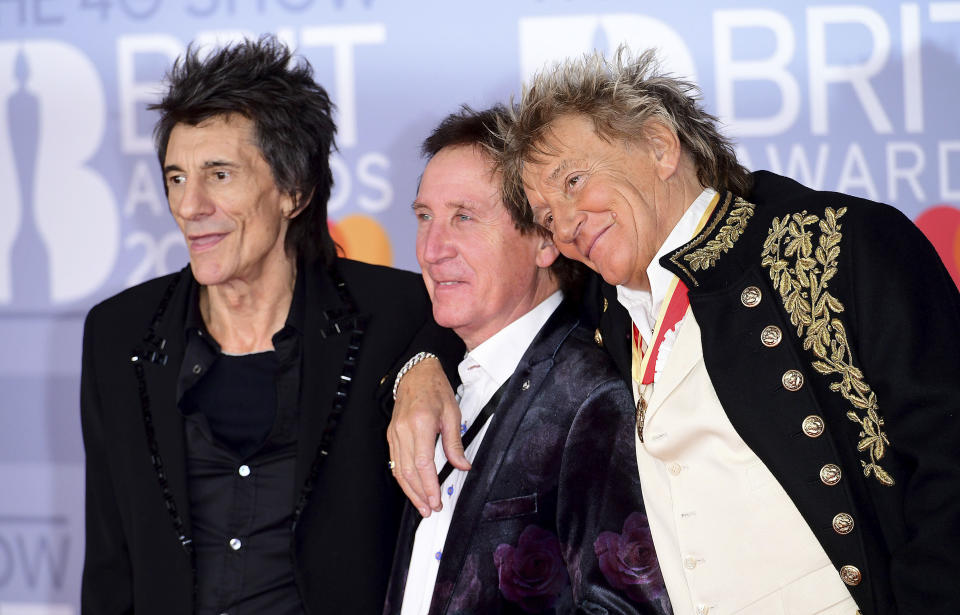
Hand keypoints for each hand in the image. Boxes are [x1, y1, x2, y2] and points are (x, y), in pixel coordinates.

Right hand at [387, 357, 464, 516]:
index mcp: (420, 424)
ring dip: (410, 491)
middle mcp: (403, 430)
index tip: (437, 500)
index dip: (430, 486)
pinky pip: (395, 462)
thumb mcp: (452, 414)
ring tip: (421, 505)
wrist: (416, 373)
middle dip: (420, 494)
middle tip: (430, 509)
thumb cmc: (435, 389)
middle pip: (409, 471)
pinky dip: (402, 478)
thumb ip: (455, 443)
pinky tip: (411, 488)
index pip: (424, 464)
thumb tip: (463, 466)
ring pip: (399, 470)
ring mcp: (394, 433)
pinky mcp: (391, 435)